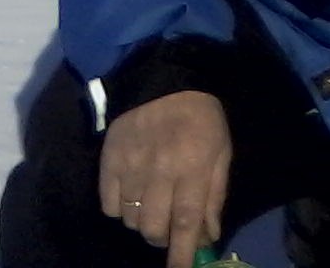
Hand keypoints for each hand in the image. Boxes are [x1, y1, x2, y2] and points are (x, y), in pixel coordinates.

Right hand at [99, 90, 230, 267]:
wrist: (164, 79)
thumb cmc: (201, 118)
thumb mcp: (221, 152)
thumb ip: (215, 195)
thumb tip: (209, 236)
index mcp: (192, 167)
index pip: (186, 222)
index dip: (183, 253)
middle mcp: (159, 171)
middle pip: (153, 227)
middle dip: (162, 237)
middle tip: (168, 227)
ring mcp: (130, 166)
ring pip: (130, 219)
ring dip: (142, 221)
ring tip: (152, 203)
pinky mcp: (109, 160)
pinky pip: (108, 205)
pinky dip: (120, 208)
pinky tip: (131, 194)